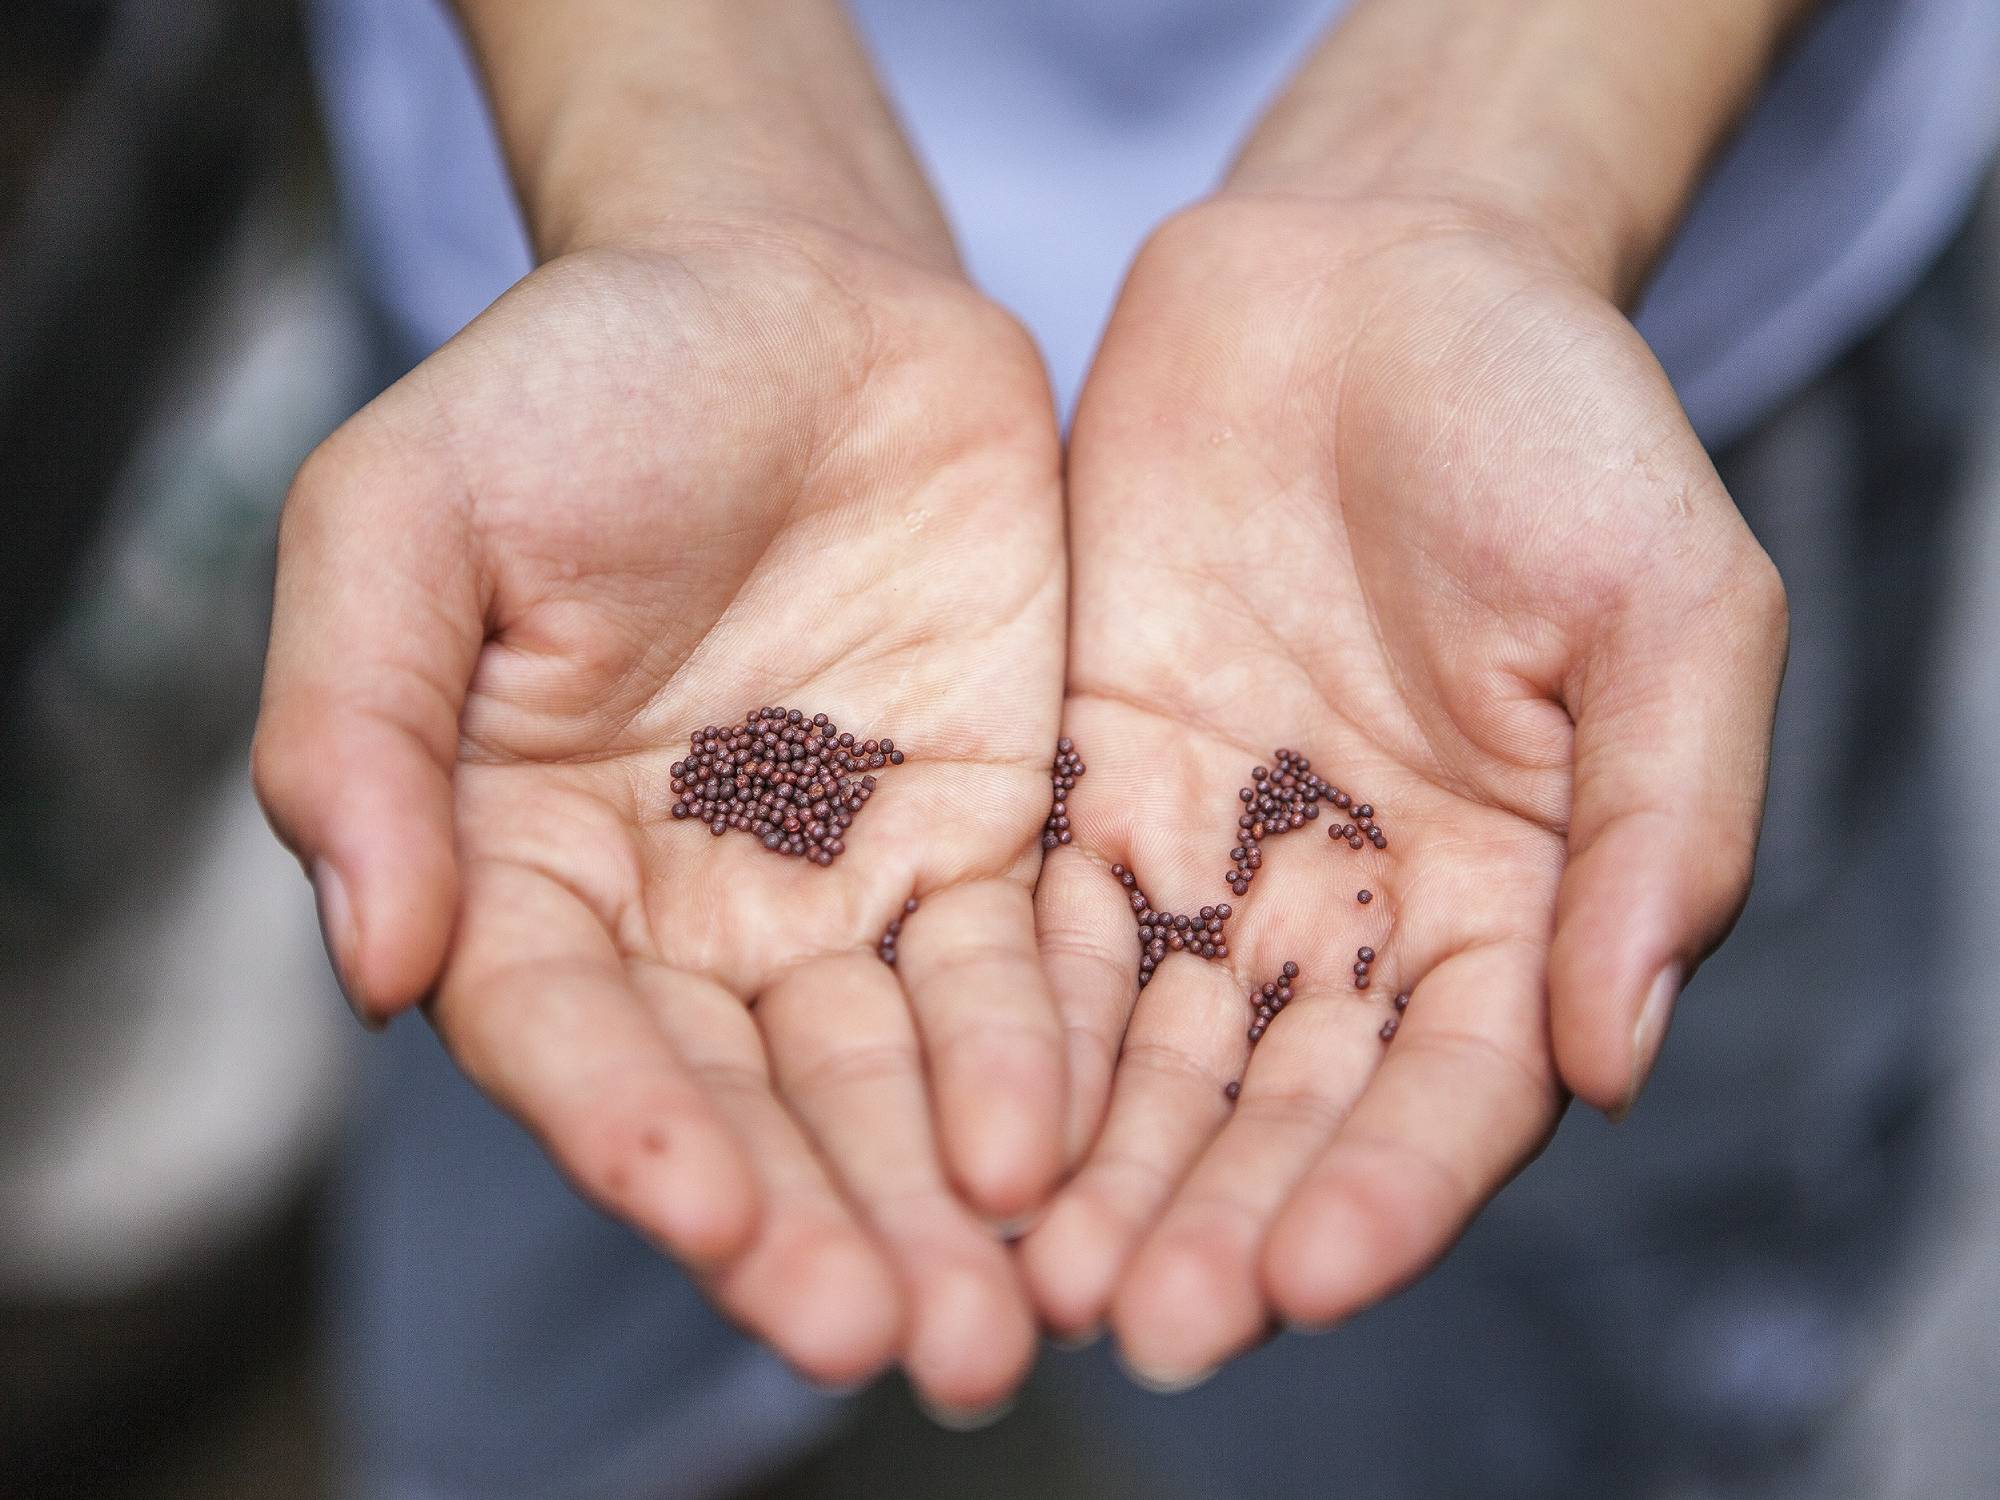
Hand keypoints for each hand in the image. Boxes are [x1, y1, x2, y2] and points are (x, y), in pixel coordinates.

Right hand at [253, 225, 1066, 1413]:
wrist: (792, 288)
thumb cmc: (580, 382)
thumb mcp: (407, 511)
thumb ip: (357, 722)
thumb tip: (369, 956)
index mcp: (522, 861)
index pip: (568, 1036)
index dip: (629, 1132)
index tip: (702, 1212)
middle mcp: (684, 910)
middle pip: (748, 1103)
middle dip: (819, 1224)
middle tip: (901, 1340)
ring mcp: (841, 883)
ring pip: (890, 1077)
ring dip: (940, 1199)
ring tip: (1000, 1319)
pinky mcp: (980, 838)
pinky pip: (1014, 971)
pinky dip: (1040, 1062)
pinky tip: (1071, 1151)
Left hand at [1022, 194, 1786, 1381]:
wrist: (1372, 277)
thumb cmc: (1553, 422)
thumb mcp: (1667, 600)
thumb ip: (1667, 821)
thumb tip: (1623, 1051)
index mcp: (1511, 897)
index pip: (1452, 1092)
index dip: (1386, 1194)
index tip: (1303, 1279)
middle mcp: (1349, 911)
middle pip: (1276, 1106)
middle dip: (1210, 1216)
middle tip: (1133, 1320)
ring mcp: (1207, 854)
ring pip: (1140, 1048)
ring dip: (1089, 1163)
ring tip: (1022, 1267)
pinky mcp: (1082, 784)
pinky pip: (1031, 922)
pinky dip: (997, 1022)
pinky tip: (948, 1107)